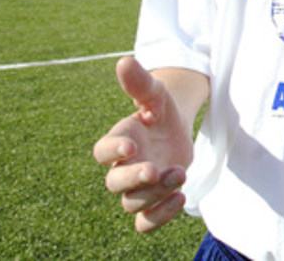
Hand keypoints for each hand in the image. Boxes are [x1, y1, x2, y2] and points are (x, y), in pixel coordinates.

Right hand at [92, 57, 195, 232]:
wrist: (174, 128)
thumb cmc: (159, 111)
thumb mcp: (155, 94)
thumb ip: (140, 83)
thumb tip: (124, 61)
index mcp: (119, 140)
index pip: (102, 152)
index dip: (112, 151)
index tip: (131, 145)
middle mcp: (123, 167)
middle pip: (114, 184)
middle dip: (133, 179)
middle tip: (155, 170)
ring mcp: (137, 187)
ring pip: (133, 203)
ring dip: (156, 193)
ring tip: (180, 172)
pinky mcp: (152, 201)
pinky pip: (145, 222)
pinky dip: (159, 217)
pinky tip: (181, 198)